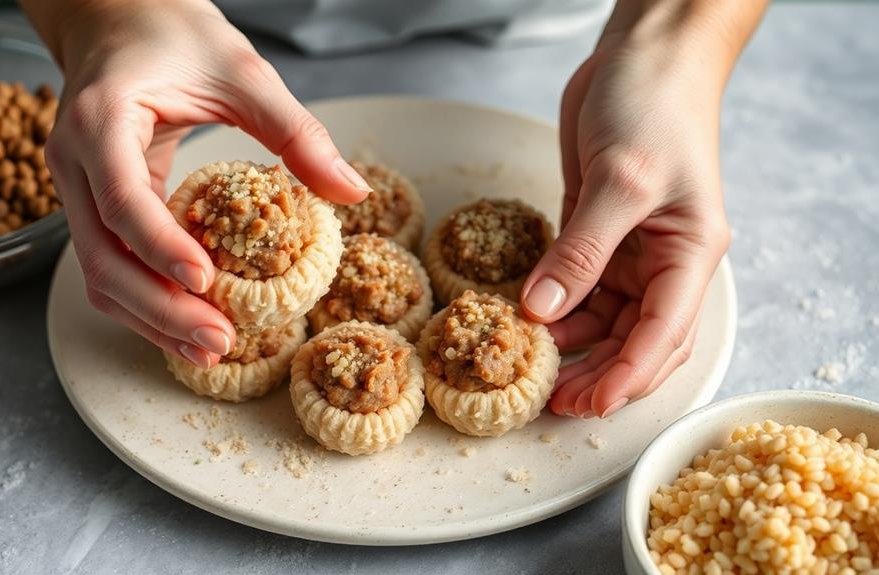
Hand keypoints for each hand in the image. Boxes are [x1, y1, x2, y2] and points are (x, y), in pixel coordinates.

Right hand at [28, 0, 370, 367]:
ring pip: (98, 274)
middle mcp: (74, 160)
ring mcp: (75, 187)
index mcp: (102, 119)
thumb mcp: (242, 71)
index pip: (121, 197)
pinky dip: (146, 301)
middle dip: (160, 308)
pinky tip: (189, 324)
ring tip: (212, 350)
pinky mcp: (92, 204)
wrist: (118, 17)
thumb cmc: (175, 36)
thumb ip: (295, 130)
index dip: (161, 247)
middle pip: (102, 257)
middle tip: (220, 342)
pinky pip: (110, 264)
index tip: (207, 283)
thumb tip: (352, 191)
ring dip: (151, 319)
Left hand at [520, 14, 737, 417]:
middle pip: (635, 340)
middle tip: (552, 402)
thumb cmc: (654, 107)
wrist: (642, 56)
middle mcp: (663, 261)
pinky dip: (553, 308)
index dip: (627, 376)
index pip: (663, 335)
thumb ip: (581, 250)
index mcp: (689, 254)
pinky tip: (525, 322)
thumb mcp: (620, 180)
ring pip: (602, 320)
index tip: (588, 405)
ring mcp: (627, 250)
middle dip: (599, 374)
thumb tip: (542, 311)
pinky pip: (574, 286)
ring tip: (532, 369)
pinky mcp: (593, 234)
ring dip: (572, 347)